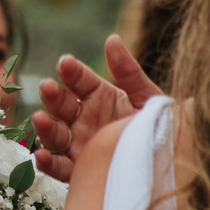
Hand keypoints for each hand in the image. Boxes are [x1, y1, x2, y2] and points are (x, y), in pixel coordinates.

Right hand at [34, 35, 162, 181]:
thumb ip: (128, 71)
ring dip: (45, 126)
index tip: (66, 63)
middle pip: (61, 105)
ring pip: (55, 134)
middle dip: (53, 96)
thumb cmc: (159, 127)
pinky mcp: (80, 170)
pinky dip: (47, 163)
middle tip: (48, 87)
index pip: (80, 80)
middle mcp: (85, 119)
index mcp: (101, 97)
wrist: (169, 162)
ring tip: (40, 118)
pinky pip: (59, 168)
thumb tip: (112, 39)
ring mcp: (79, 144)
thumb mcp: (146, 98)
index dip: (71, 72)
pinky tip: (42, 156)